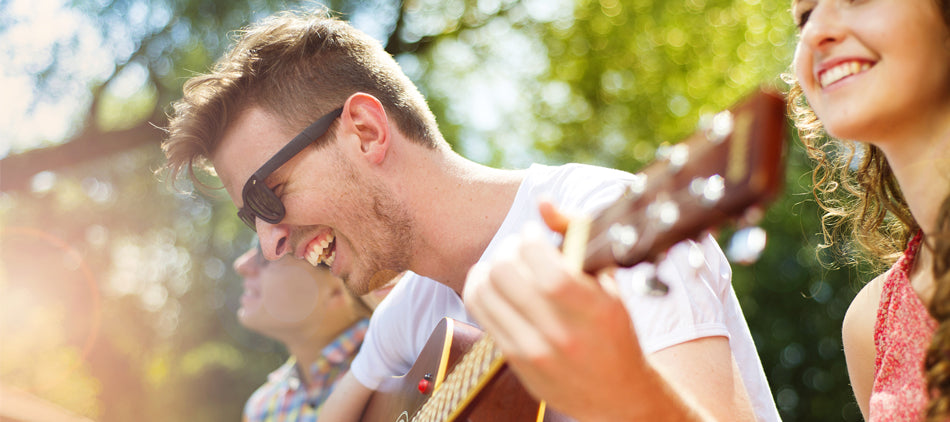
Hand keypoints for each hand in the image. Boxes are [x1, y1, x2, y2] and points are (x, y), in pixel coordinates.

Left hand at [463, 201, 654, 420]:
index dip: (530, 239)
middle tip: (519, 249)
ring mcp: (534, 350)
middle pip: (505, 272)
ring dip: (489, 268)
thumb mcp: (610, 283)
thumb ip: (579, 236)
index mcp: (594, 311)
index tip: (535, 235)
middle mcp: (562, 334)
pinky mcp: (514, 361)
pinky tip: (495, 286)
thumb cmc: (614, 332)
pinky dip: (481, 289)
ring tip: (505, 266)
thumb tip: (543, 202)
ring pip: (483, 291)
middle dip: (508, 249)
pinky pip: (480, 313)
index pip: (544, 266)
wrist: (617, 395)